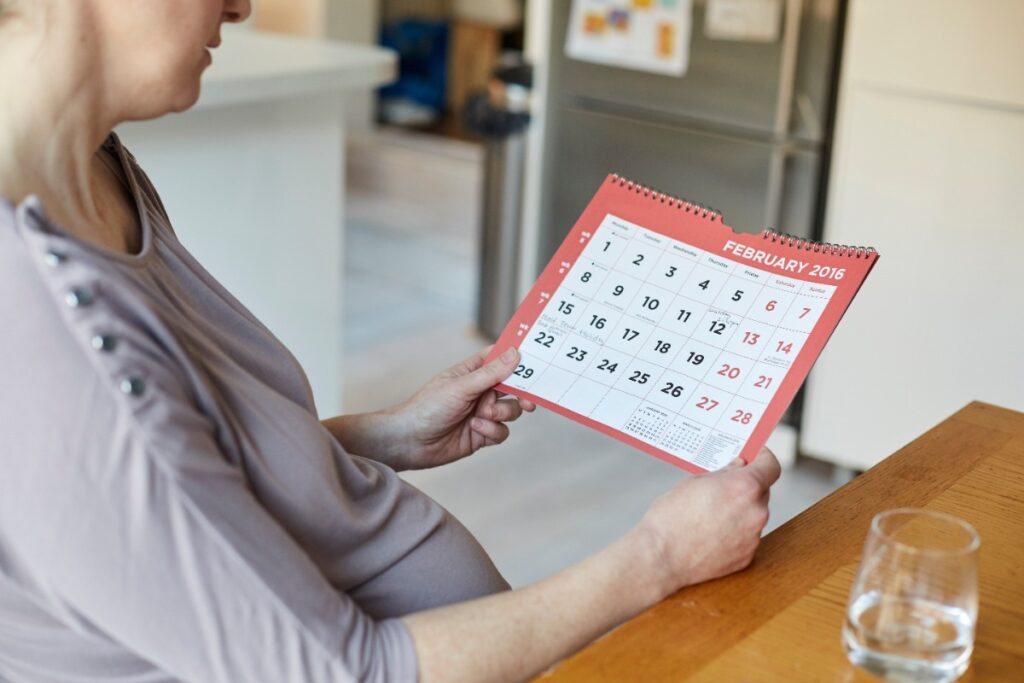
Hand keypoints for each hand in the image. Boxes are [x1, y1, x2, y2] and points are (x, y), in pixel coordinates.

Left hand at [386, 346, 536, 469]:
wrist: (411, 442)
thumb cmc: (428, 407)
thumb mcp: (461, 387)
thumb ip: (491, 373)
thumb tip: (514, 353)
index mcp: (473, 372)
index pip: (500, 359)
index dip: (517, 358)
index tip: (536, 360)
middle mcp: (480, 391)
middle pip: (513, 387)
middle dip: (520, 394)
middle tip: (529, 401)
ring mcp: (482, 413)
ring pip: (510, 411)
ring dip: (501, 414)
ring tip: (483, 416)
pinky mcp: (482, 434)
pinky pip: (502, 432)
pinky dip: (492, 431)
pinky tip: (476, 429)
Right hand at [635, 447, 780, 596]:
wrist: (660, 558)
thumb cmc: (670, 517)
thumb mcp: (693, 482)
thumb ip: (723, 473)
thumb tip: (738, 468)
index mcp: (744, 487)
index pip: (770, 466)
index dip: (762, 459)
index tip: (754, 456)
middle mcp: (756, 512)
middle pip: (761, 492)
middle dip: (745, 487)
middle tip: (722, 487)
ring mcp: (753, 537)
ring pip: (752, 515)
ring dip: (739, 511)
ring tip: (710, 514)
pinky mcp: (747, 557)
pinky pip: (746, 537)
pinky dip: (733, 532)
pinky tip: (711, 533)